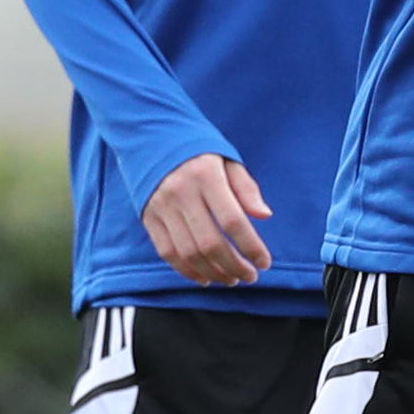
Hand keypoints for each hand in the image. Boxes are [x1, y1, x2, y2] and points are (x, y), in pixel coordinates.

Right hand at [143, 154, 272, 284]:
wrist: (149, 134)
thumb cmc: (196, 148)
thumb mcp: (226, 158)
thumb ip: (246, 187)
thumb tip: (265, 216)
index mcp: (205, 175)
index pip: (233, 220)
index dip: (251, 247)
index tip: (265, 262)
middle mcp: (181, 192)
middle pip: (210, 242)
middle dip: (235, 266)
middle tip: (250, 276)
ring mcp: (161, 206)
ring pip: (189, 252)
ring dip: (214, 273)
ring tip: (232, 279)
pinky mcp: (148, 216)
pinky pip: (167, 252)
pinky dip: (187, 271)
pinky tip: (205, 277)